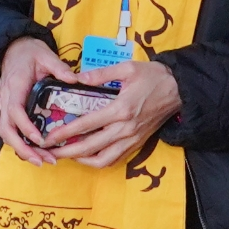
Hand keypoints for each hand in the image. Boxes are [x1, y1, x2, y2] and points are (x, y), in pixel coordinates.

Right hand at [0, 37, 71, 161]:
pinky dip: (22, 144)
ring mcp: (5, 107)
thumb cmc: (28, 52)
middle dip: (23, 148)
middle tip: (42, 161)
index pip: (15, 111)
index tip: (40, 140)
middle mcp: (6, 99)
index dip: (26, 127)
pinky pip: (12, 131)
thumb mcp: (44, 54)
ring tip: (43, 161)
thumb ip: (58, 67)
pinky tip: (38, 153)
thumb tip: (75, 80)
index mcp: (14, 86)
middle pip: (6, 130)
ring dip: (23, 150)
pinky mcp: (9, 111)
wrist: (11, 49)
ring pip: (7, 134)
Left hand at [49, 54, 179, 165]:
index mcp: (120, 109)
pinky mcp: (138, 143)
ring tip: (67, 155)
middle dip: (67, 152)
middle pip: (90, 148)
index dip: (65, 132)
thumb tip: (77, 78)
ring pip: (103, 160)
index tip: (49, 137)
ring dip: (83, 160)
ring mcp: (132, 139)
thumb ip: (100, 74)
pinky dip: (99, 161)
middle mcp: (125, 129)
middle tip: (50, 151)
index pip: (86, 125)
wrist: (180, 90)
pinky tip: (88, 155)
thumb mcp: (127, 68)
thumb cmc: (154, 77)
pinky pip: (115, 159)